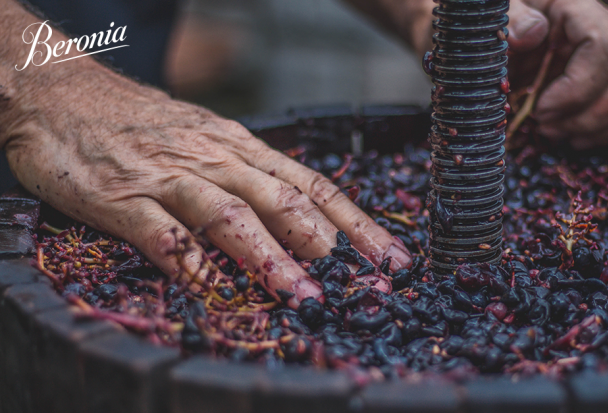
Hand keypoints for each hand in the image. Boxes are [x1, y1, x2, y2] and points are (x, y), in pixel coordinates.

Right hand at [3, 65, 409, 307]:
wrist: (60, 91)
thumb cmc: (142, 123)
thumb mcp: (209, 140)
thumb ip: (250, 178)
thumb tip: (305, 221)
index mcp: (241, 148)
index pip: (312, 185)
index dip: (355, 222)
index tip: (389, 256)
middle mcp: (216, 159)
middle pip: (282, 199)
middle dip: (323, 242)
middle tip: (357, 282)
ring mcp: (169, 177)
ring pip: (229, 214)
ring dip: (267, 255)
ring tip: (298, 291)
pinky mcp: (122, 196)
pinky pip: (159, 231)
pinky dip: (185, 258)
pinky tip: (206, 285)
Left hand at [507, 0, 607, 148]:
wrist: (500, 49)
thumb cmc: (496, 33)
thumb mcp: (492, 20)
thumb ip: (511, 19)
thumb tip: (533, 31)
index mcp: (576, 8)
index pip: (607, 45)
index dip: (579, 87)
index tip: (542, 109)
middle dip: (590, 117)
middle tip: (547, 128)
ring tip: (566, 136)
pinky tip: (587, 136)